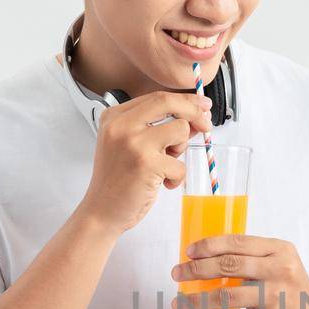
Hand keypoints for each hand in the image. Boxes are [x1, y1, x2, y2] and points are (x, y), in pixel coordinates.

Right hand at [77, 89, 211, 236]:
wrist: (101, 210)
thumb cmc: (118, 180)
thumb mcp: (130, 145)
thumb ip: (156, 128)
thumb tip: (194, 118)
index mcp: (115, 116)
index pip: (157, 97)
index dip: (185, 100)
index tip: (202, 105)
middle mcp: (121, 125)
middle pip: (169, 102)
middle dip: (194, 112)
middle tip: (206, 125)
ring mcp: (133, 143)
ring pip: (180, 129)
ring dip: (181, 149)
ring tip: (167, 163)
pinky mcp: (146, 164)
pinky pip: (180, 164)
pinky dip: (177, 177)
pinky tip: (163, 183)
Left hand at [171, 235, 308, 308]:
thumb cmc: (292, 290)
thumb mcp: (281, 265)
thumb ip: (254, 259)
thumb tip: (208, 258)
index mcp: (279, 250)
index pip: (238, 242)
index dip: (209, 246)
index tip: (189, 252)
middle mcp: (279, 270)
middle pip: (228, 266)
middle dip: (196, 269)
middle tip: (177, 273)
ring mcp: (275, 297)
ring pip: (226, 297)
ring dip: (196, 301)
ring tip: (179, 304)